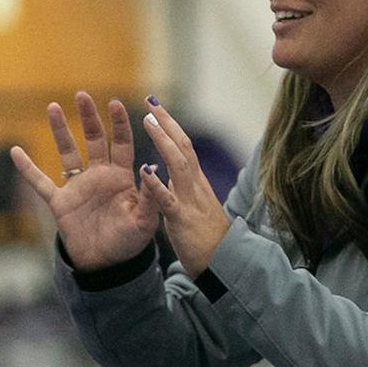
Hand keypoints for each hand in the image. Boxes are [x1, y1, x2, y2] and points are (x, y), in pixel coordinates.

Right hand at [10, 92, 160, 269]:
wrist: (106, 264)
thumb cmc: (129, 242)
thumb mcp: (146, 220)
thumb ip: (151, 196)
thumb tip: (150, 168)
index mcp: (121, 177)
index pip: (121, 143)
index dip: (119, 124)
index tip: (116, 103)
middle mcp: (98, 176)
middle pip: (93, 139)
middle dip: (89, 117)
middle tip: (83, 95)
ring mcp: (77, 186)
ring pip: (67, 152)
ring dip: (60, 131)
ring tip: (53, 106)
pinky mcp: (60, 202)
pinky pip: (41, 183)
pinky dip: (28, 169)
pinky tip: (16, 152)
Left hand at [142, 99, 230, 276]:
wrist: (222, 265)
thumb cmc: (206, 238)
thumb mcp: (194, 206)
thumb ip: (183, 188)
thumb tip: (169, 172)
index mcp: (195, 182)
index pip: (183, 146)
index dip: (170, 126)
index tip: (156, 107)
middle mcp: (195, 185)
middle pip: (183, 146)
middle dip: (167, 123)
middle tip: (151, 101)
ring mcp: (190, 200)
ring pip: (178, 164)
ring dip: (163, 141)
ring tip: (148, 121)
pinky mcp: (182, 219)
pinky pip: (169, 199)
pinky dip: (157, 184)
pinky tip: (145, 170)